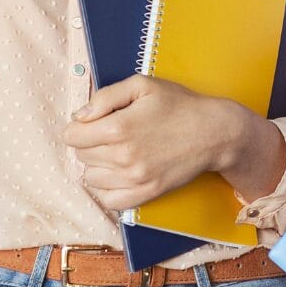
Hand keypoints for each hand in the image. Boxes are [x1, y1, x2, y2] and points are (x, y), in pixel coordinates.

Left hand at [62, 75, 279, 210]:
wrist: (213, 133)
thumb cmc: (178, 104)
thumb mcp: (142, 85)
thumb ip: (104, 97)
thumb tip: (79, 116)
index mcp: (118, 127)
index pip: (71, 136)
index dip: (78, 126)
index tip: (91, 122)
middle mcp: (123, 157)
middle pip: (81, 156)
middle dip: (88, 142)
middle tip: (109, 133)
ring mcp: (135, 179)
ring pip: (91, 178)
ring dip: (97, 165)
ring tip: (116, 151)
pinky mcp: (146, 194)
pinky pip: (109, 200)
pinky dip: (107, 188)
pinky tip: (118, 174)